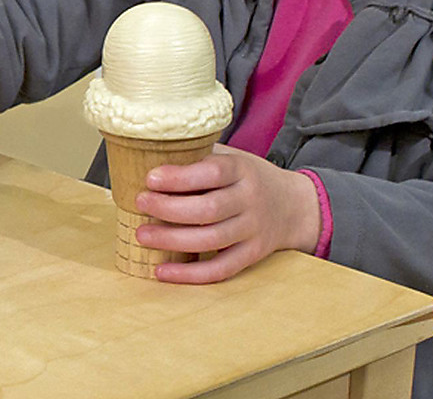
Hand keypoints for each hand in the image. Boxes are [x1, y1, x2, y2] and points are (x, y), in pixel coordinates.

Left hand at [134, 145, 320, 282]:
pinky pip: (221, 269)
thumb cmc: (248, 177)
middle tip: (139, 202)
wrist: (293, 206)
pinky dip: (190, 275)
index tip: (150, 178)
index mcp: (243, 170)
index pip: (212, 173)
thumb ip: (200, 158)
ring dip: (173, 240)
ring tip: (142, 235)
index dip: (180, 177)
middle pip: (209, 209)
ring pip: (212, 240)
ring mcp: (254, 230)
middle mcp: (251, 200)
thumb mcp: (232, 158)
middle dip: (169, 208)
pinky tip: (162, 271)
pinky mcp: (253, 256)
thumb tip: (148, 157)